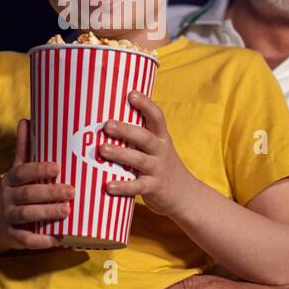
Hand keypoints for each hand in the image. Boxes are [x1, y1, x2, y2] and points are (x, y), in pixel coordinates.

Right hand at [0, 118, 69, 251]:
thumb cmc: (15, 192)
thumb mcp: (17, 171)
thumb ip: (23, 148)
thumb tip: (26, 119)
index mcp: (11, 180)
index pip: (23, 172)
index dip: (39, 169)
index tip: (58, 167)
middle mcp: (8, 198)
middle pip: (27, 194)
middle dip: (49, 193)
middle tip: (71, 191)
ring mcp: (9, 218)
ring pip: (27, 215)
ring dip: (47, 213)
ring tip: (67, 211)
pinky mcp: (13, 238)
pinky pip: (26, 240)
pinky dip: (41, 241)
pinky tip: (59, 239)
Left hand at [100, 92, 196, 219]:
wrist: (185, 195)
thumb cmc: (162, 166)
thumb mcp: (158, 147)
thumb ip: (139, 135)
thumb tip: (108, 116)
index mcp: (161, 138)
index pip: (157, 117)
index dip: (146, 104)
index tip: (131, 93)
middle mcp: (161, 151)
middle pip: (145, 138)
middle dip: (126, 130)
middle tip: (107, 125)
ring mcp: (158, 170)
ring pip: (140, 160)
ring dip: (120, 154)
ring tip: (102, 149)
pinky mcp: (154, 188)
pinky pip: (138, 187)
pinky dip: (123, 186)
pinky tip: (108, 185)